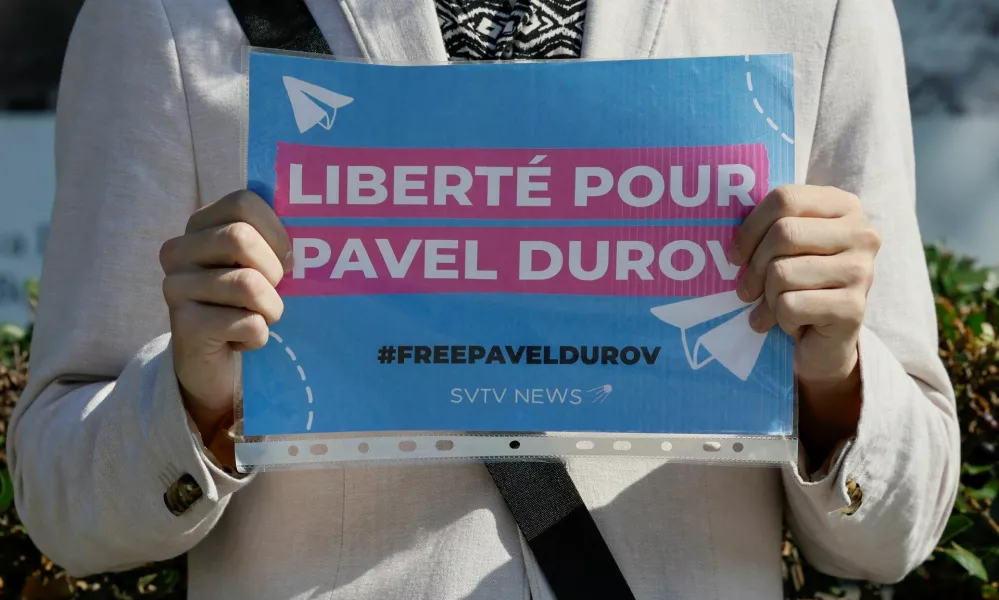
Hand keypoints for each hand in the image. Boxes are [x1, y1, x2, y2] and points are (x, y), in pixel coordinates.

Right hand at [159, 190, 290, 454]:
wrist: (216, 366)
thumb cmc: (249, 306)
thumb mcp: (263, 266)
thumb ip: (278, 240)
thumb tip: (314, 229)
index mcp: (200, 225)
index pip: (243, 202)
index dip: (276, 231)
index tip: (286, 259)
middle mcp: (178, 251)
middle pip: (240, 239)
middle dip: (273, 271)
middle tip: (272, 292)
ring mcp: (175, 287)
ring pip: (248, 284)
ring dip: (271, 309)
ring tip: (260, 318)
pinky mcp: (184, 326)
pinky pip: (247, 323)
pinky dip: (259, 336)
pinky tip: (243, 340)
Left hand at [727, 185, 881, 460]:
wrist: (825, 342)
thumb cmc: (799, 286)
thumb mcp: (785, 249)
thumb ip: (768, 228)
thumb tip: (719, 222)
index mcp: (843, 207)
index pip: (784, 199)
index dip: (750, 228)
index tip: (735, 255)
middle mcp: (861, 233)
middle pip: (783, 234)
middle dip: (754, 267)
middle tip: (746, 290)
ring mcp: (861, 271)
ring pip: (782, 273)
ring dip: (768, 297)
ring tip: (774, 307)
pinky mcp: (853, 308)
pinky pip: (790, 305)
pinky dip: (780, 318)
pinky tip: (789, 324)